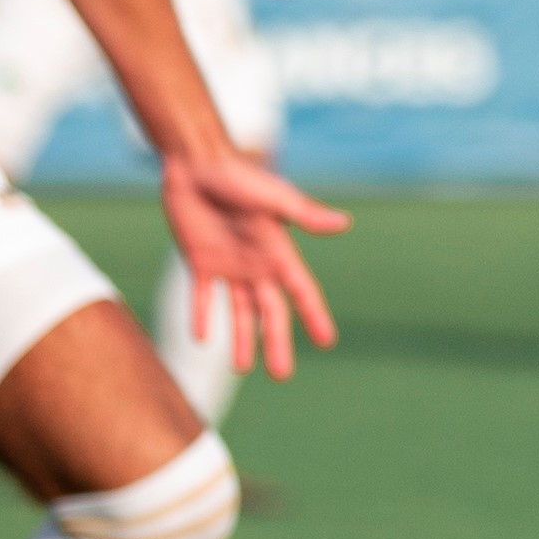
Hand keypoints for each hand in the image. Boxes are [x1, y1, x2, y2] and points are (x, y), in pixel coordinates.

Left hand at [154, 138, 351, 380]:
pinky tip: (202, 338)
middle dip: (277, 343)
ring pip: (239, 311)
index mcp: (278, 251)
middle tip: (282, 376)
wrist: (194, 162)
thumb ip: (305, 215)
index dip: (314, 316)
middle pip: (271, 312)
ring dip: (241, 340)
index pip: (301, 291)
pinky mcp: (199, 261)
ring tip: (243, 369)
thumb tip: (344, 223)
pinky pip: (201, 297)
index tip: (327, 342)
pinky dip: (202, 316)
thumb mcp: (273, 197)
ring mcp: (228, 265)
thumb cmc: (237, 175)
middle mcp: (256, 263)